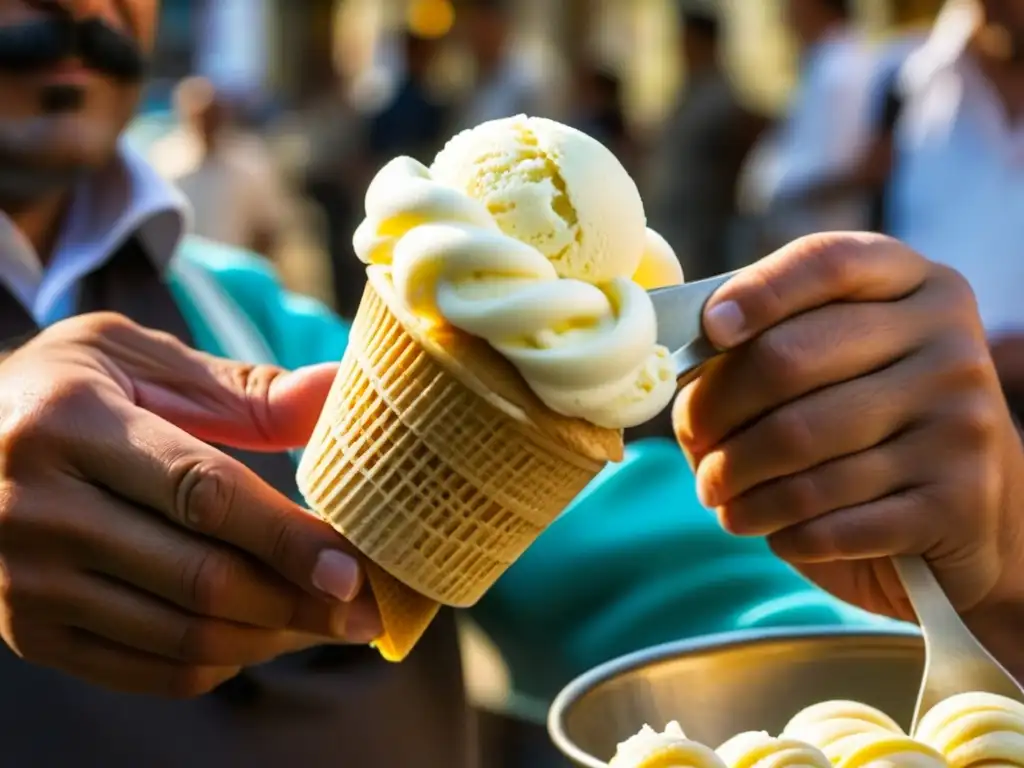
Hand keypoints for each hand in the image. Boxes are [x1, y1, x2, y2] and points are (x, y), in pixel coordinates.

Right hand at [0, 313, 379, 697]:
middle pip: (201, 579)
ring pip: (182, 637)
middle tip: (366, 611)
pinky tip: (261, 636)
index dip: (288, 539)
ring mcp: (26, 582)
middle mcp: (37, 509)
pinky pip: (148, 670)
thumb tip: (341, 389)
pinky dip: (221, 663)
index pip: (203, 495)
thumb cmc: (71, 392)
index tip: (356, 570)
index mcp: (70, 424)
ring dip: (272, 639)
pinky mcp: (28, 632)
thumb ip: (244, 390)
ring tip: (326, 622)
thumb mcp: (141, 363)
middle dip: (300, 603)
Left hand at [673, 234, 1023, 632]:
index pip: (826, 263)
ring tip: (718, 495)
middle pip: (787, 359)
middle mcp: (947, 344)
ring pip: (797, 446)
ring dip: (736, 483)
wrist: (977, 522)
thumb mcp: (841, 366)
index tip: (711, 329)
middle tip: (695, 446)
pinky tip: (774, 530)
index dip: (757, 292)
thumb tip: (680, 370)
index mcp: (915, 287)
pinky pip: (830, 518)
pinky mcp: (957, 501)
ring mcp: (961, 421)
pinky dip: (783, 530)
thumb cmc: (875, 432)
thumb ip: (771, 345)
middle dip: (715, 413)